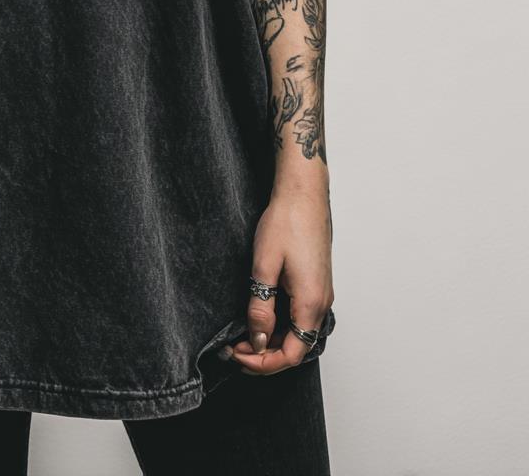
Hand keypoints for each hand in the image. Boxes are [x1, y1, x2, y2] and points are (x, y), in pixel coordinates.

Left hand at [227, 185, 332, 375]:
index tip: (237, 355)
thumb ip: (261, 307)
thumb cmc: (286, 222)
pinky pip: (300, 317)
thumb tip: (258, 340)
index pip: (291, 354)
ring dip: (272, 340)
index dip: (263, 363)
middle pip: (296, 348)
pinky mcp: (316, 284)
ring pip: (298, 333)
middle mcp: (322, 303)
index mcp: (311, 303)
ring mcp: (321, 293)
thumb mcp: (264, 266)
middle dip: (264, 355)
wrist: (303, 194)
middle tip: (233, 348)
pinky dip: (280, 325)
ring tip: (242, 335)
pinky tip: (260, 317)